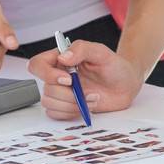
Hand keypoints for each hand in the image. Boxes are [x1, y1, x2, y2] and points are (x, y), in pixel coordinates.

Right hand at [28, 40, 144, 119]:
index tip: (68, 79)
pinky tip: (87, 106)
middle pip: (46, 88)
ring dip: (72, 104)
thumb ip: (82, 49)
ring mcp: (61, 92)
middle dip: (69, 94)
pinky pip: (55, 114)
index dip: (47, 74)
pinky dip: (71, 113)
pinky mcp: (65, 106)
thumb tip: (63, 57)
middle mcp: (57, 75)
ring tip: (93, 98)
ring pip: (49, 103)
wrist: (126, 84)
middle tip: (88, 92)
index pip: (38, 64)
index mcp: (61, 59)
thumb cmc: (114, 66)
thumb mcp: (101, 52)